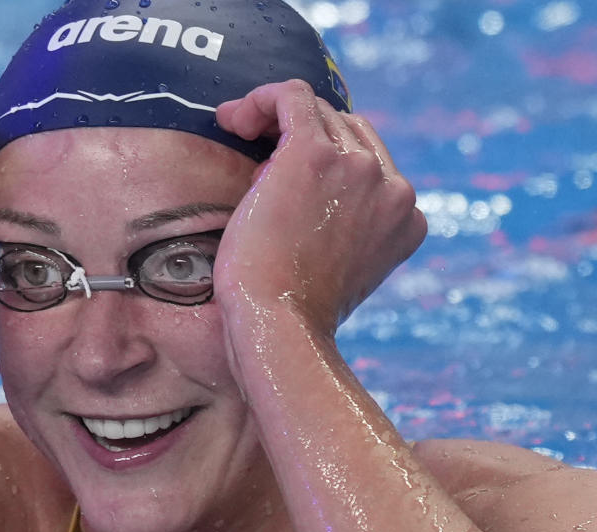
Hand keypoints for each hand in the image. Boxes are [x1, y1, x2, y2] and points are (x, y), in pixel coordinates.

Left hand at [214, 81, 425, 336]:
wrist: (280, 327)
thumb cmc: (293, 311)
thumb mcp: (339, 269)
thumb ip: (345, 229)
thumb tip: (308, 199)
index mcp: (407, 217)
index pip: (370, 162)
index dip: (325, 161)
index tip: (280, 178)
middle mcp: (394, 187)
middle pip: (346, 131)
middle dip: (298, 138)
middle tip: (254, 157)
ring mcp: (360, 168)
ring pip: (318, 112)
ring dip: (275, 119)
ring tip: (238, 135)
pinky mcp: (314, 155)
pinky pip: (290, 97)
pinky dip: (262, 100)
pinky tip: (232, 117)